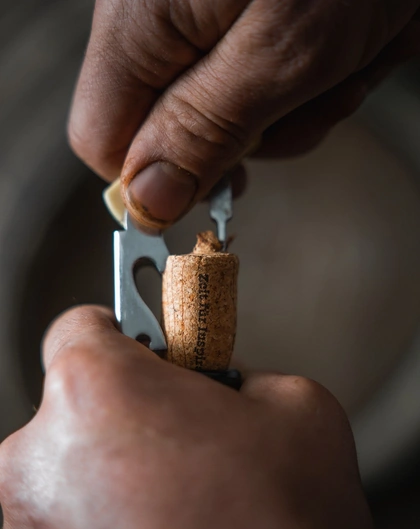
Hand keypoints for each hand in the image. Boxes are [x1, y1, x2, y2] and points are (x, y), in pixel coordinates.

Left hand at [0, 306, 381, 528]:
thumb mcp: (297, 410)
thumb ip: (241, 375)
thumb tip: (221, 385)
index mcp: (95, 391)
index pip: (83, 327)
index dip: (124, 334)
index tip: (144, 351)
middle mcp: (33, 460)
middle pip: (71, 410)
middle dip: (123, 420)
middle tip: (180, 452)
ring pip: (59, 481)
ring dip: (102, 489)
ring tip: (169, 522)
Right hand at [68, 0, 419, 228]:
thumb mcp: (282, 53)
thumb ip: (203, 131)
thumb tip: (146, 202)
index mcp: (142, 22)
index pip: (103, 141)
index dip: (158, 184)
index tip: (218, 194)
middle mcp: (162, 20)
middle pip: (176, 134)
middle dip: (258, 137)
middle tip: (316, 95)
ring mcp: (206, 20)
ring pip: (232, 118)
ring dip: (303, 107)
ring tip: (353, 56)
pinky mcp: (246, 19)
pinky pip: (266, 85)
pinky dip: (318, 79)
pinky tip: (357, 40)